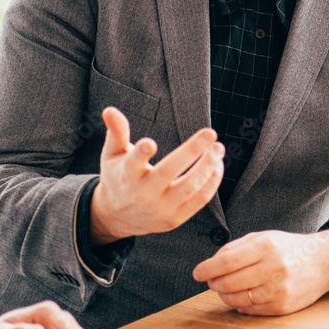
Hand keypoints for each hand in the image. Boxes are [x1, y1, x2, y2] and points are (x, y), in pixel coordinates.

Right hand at [89, 106, 223, 244]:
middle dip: (192, 151)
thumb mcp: (111, 155)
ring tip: (218, 149)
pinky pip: (199, 200)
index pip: (133, 163)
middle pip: (169, 172)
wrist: (117, 217)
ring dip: (208, 167)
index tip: (150, 144)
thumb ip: (116, 132)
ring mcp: (160, 208)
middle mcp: (143, 193)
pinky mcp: (175, 218)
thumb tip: (110, 110)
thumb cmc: (117, 178)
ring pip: (190, 187)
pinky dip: (211, 182)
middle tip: (210, 133)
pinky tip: (217, 166)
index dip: (141, 154)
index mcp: (126, 175)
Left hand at [192, 227, 328, 315]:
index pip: (226, 261)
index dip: (207, 269)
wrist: (322, 263)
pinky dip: (240, 305)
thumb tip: (210, 264)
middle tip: (209, 281)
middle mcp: (273, 268)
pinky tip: (241, 296)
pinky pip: (250, 310)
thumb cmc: (287, 249)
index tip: (197, 273)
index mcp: (266, 246)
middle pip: (229, 282)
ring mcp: (279, 290)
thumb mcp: (263, 238)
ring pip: (237, 299)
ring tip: (224, 288)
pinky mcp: (282, 307)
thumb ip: (235, 248)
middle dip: (213, 283)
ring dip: (224, 295)